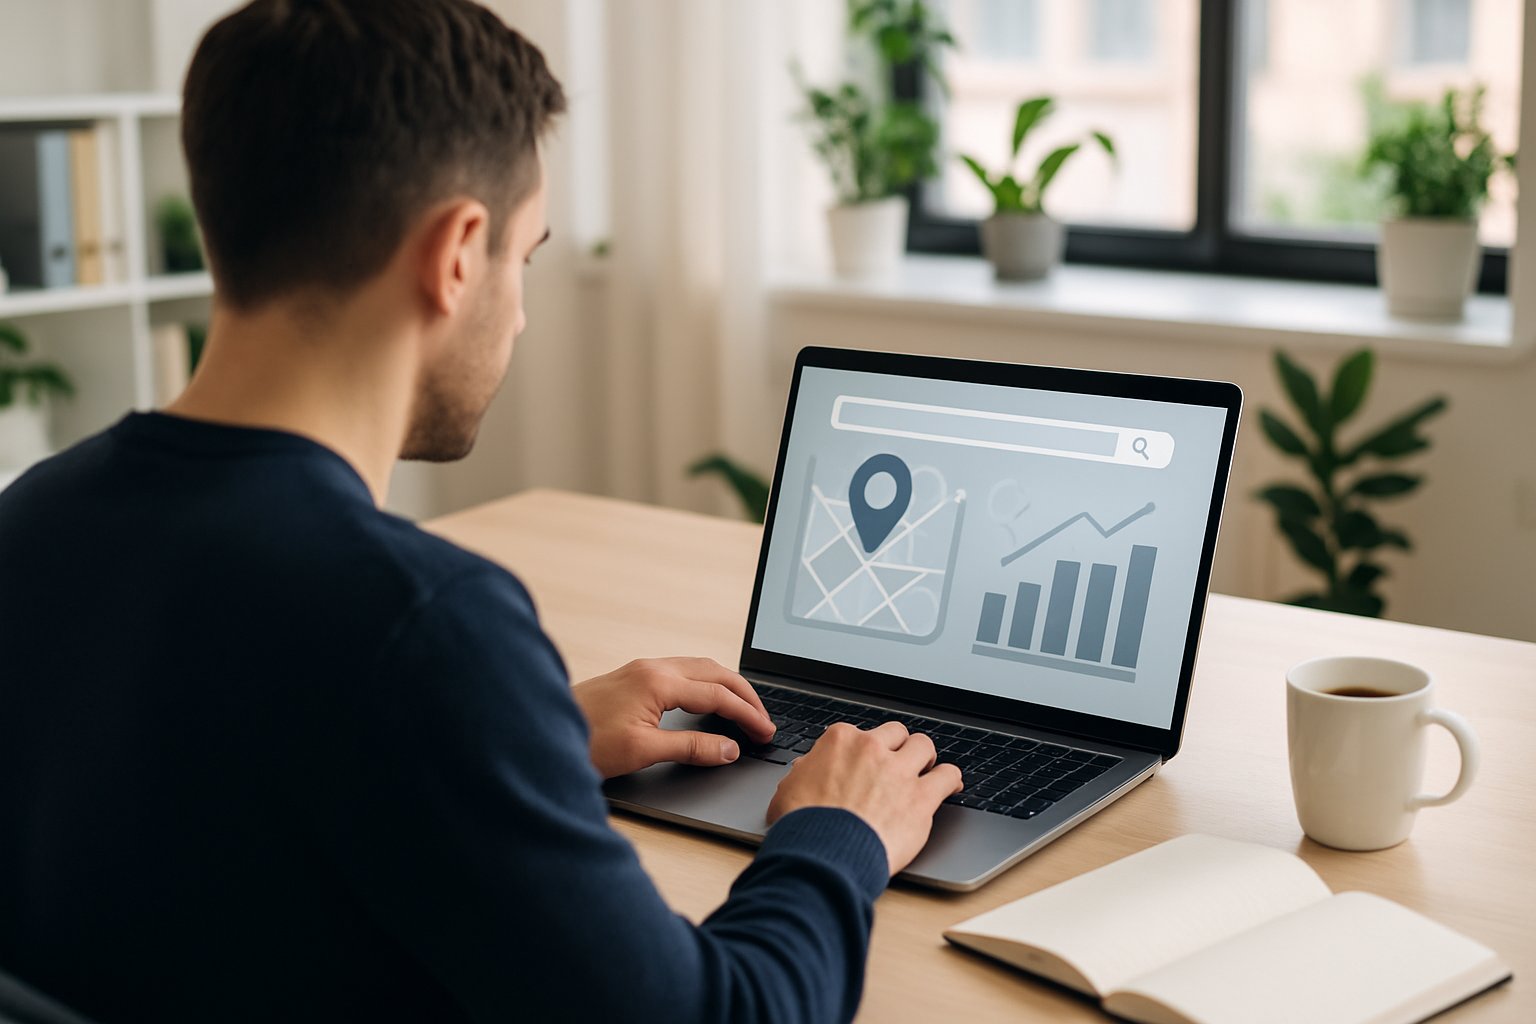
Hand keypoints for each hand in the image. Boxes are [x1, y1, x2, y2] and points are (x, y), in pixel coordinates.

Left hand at [571, 657, 775, 778]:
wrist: (537, 732)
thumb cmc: (583, 742)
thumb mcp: (643, 751)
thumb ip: (691, 748)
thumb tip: (728, 749)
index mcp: (658, 681)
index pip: (718, 695)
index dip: (747, 715)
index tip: (765, 732)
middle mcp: (652, 668)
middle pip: (715, 673)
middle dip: (744, 695)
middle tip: (763, 720)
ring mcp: (641, 669)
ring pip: (699, 668)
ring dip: (726, 686)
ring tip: (744, 708)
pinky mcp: (632, 676)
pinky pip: (682, 671)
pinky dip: (706, 684)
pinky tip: (708, 699)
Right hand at [767, 722, 961, 876]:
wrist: (823, 854)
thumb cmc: (803, 825)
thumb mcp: (789, 790)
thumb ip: (804, 774)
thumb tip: (805, 770)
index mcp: (840, 740)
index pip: (862, 733)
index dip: (867, 750)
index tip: (868, 762)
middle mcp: (872, 748)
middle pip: (897, 733)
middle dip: (899, 747)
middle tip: (900, 764)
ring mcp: (899, 771)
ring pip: (925, 746)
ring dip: (926, 758)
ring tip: (927, 770)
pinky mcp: (921, 797)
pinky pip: (948, 776)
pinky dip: (950, 779)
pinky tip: (950, 786)